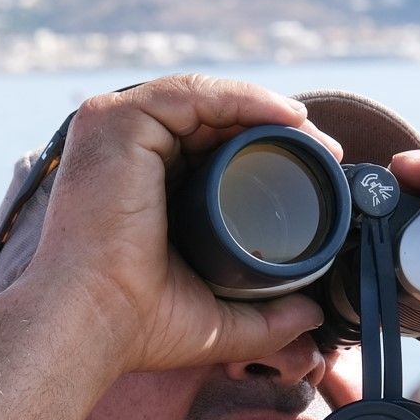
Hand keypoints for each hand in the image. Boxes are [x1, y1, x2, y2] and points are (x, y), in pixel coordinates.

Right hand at [19, 75, 331, 373]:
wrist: (92, 325)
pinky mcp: (113, 121)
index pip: (207, 146)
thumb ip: (266, 320)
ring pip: (205, 100)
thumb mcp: (218, 320)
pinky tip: (286, 117)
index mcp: (139, 183)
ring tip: (315, 136)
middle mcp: (122, 150)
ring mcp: (113, 130)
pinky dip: (243, 98)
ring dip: (267, 110)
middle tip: (326, 152)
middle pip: (210, 119)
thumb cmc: (136, 326)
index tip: (317, 170)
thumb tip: (311, 316)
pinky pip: (192, 93)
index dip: (265, 149)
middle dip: (274, 128)